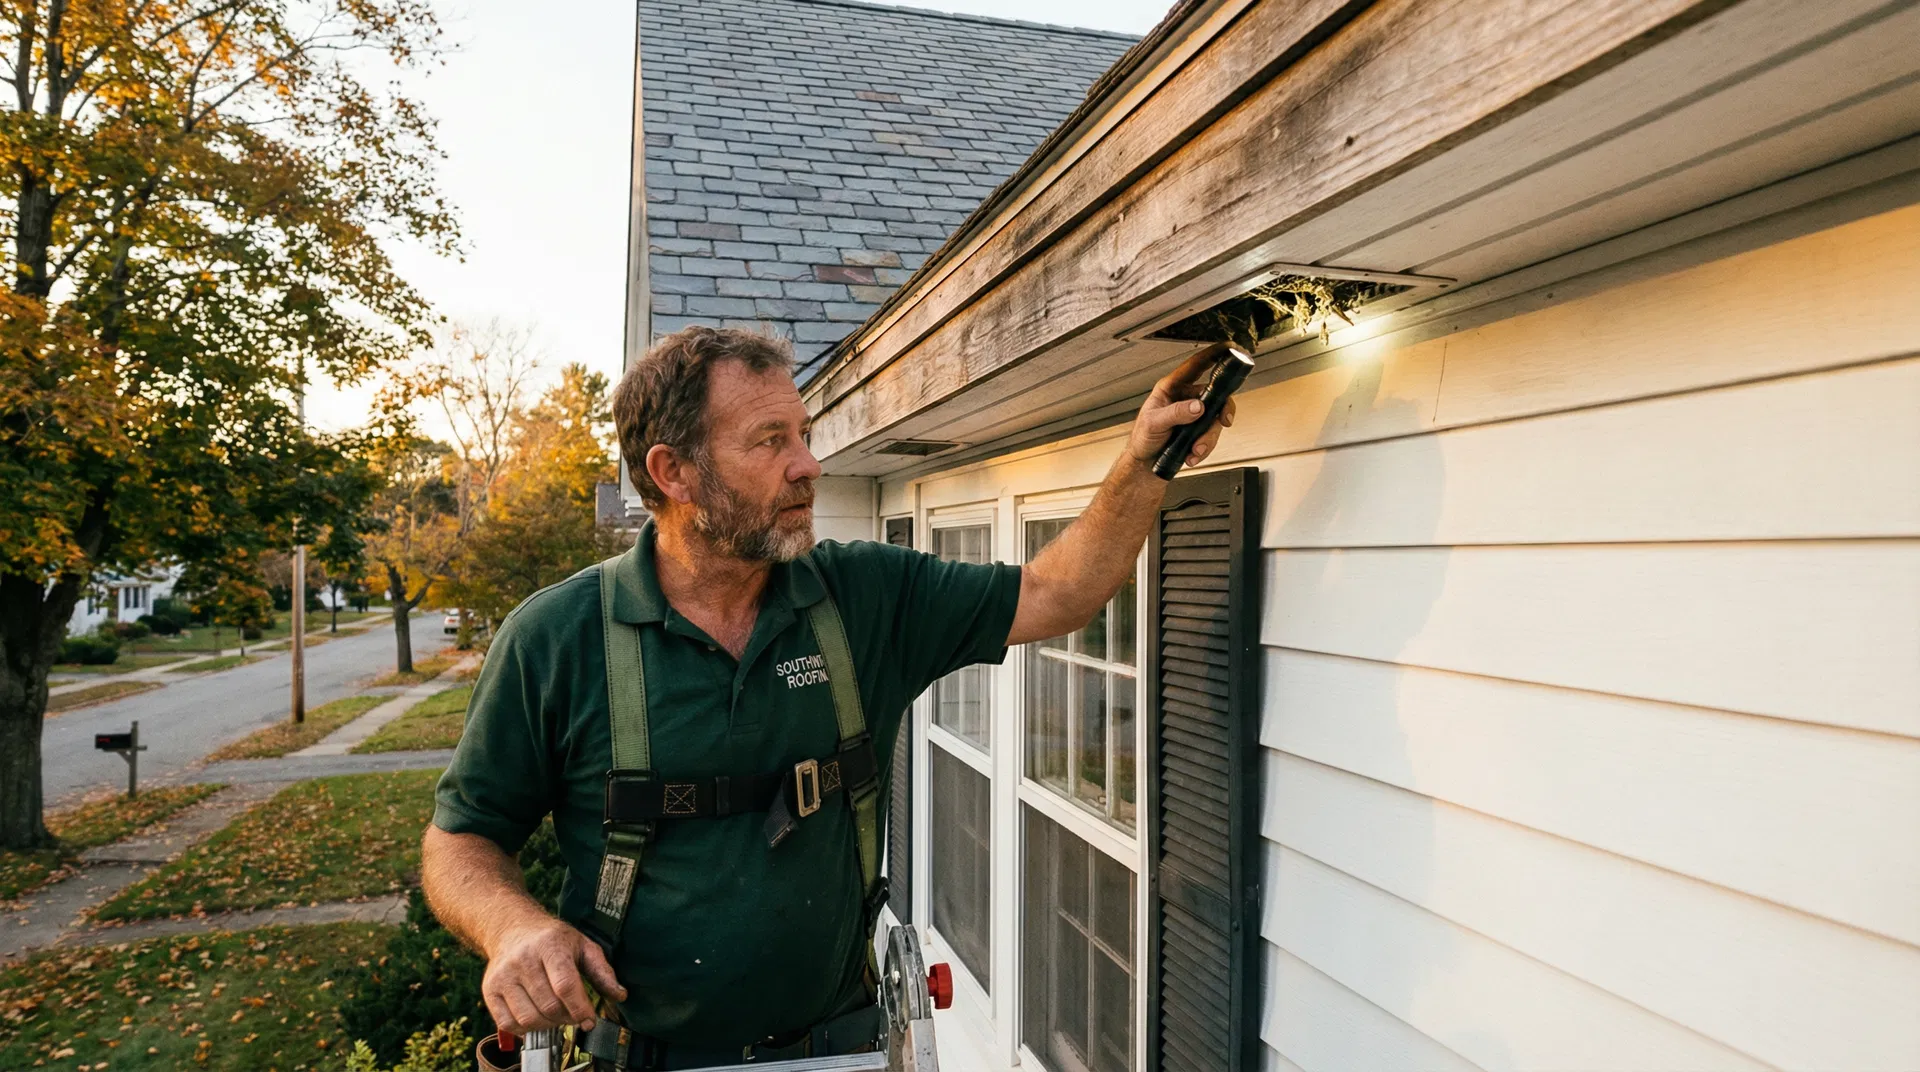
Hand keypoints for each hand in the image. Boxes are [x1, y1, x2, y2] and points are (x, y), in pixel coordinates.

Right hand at [482, 916, 627, 1034]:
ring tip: (556, 1015)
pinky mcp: (490, 990)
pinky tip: (536, 1017)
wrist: (513, 929)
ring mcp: (503, 975)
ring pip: (529, 1018)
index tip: (590, 1020)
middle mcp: (523, 959)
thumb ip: (602, 971)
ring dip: (548, 1025)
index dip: (580, 1008)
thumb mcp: (583, 945)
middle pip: (549, 1006)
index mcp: (550, 946)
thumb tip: (620, 995)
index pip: (565, 985)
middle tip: (574, 1015)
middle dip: (568, 1018)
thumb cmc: (552, 940)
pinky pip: (508, 1023)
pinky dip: (526, 1029)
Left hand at [1126, 350, 1237, 472]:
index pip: (1196, 365)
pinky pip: (1212, 436)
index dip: (1213, 354)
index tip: (1229, 348)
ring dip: (1208, 438)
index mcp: (1172, 388)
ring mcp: (1194, 415)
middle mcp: (1186, 399)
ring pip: (1215, 420)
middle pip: (1216, 395)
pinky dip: (1204, 448)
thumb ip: (1176, 413)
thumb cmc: (1142, 438)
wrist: (1146, 464)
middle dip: (1222, 411)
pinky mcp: (1198, 431)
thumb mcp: (1154, 423)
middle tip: (1224, 421)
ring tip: (1194, 449)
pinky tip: (1192, 454)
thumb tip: (1197, 406)